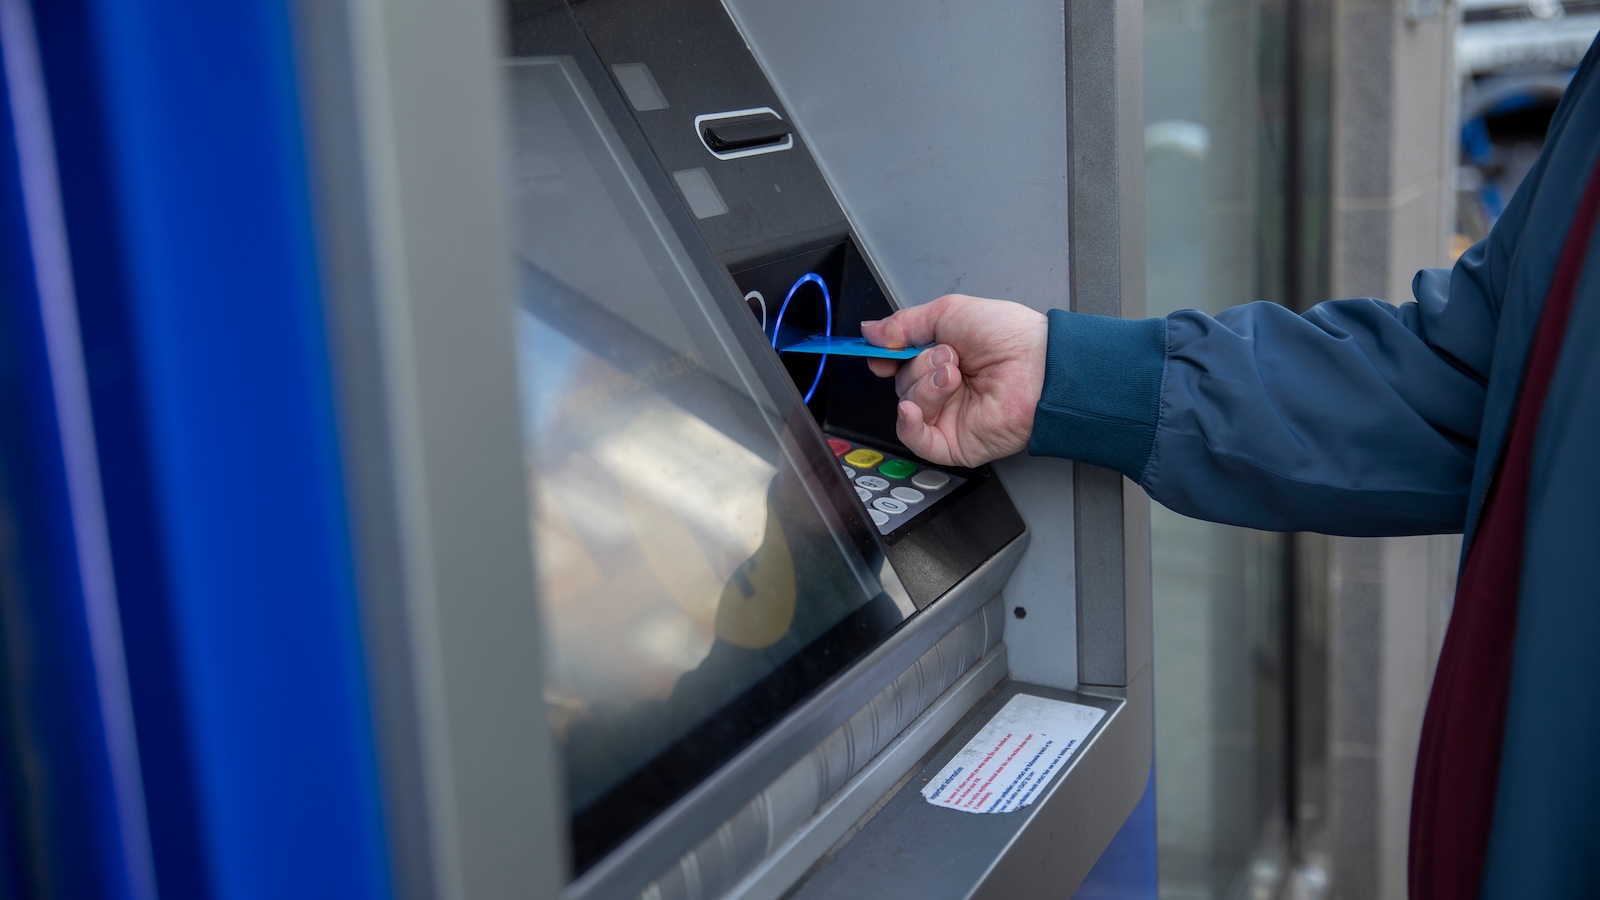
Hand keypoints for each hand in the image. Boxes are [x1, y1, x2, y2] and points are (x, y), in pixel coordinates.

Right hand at [861, 294, 1047, 467]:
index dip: (886, 358)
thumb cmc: (1010, 336)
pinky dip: (909, 424)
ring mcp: (949, 416)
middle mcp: (944, 387)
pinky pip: (916, 440)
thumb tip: (871, 331)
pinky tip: (911, 409)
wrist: (1039, 366)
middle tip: (948, 356)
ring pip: (908, 406)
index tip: (881, 353)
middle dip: (919, 366)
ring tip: (954, 375)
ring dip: (926, 387)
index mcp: (943, 356)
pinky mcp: (954, 443)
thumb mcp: (949, 312)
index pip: (899, 362)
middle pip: (902, 382)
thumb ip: (904, 323)